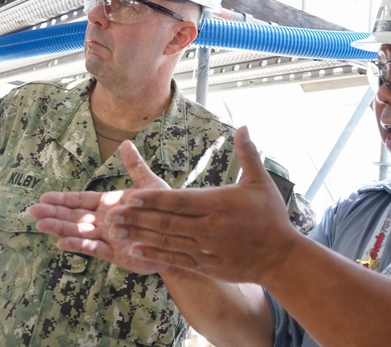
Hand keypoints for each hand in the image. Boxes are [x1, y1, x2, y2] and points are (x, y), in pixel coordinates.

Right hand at [28, 140, 170, 275]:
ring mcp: (107, 238)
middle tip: (32, 211)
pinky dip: (79, 245)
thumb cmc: (164, 212)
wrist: (179, 239)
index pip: (81, 201)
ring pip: (79, 232)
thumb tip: (125, 142)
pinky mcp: (114, 254)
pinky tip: (62, 242)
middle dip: (54, 213)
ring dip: (60, 228)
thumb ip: (135, 166)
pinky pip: (93, 248)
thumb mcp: (151, 186)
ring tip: (41, 225)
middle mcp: (104, 221)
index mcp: (109, 204)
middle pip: (74, 216)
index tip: (43, 197)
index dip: (62, 199)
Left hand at [105, 126, 300, 285]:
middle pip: (166, 222)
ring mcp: (205, 248)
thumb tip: (244, 126)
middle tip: (110, 214)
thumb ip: (248, 154)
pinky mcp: (205, 264)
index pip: (178, 201)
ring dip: (139, 235)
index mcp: (216, 205)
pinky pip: (175, 259)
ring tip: (115, 231)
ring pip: (166, 241)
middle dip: (137, 218)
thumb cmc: (270, 217)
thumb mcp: (260, 182)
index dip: (152, 200)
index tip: (130, 196)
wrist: (281, 257)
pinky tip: (135, 250)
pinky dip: (154, 255)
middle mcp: (207, 228)